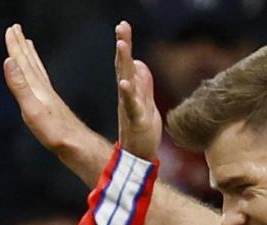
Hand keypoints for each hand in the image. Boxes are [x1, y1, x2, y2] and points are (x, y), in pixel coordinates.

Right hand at [3, 24, 86, 154]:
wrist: (78, 147)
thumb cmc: (55, 133)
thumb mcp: (32, 110)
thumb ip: (20, 86)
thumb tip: (9, 61)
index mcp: (37, 89)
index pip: (23, 62)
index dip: (15, 46)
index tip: (11, 29)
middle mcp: (44, 90)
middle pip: (31, 63)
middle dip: (21, 46)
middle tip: (16, 29)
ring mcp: (49, 98)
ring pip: (37, 71)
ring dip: (30, 57)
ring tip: (27, 45)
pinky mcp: (53, 108)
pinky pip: (42, 84)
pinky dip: (38, 75)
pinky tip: (39, 78)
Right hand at [114, 21, 161, 160]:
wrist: (139, 158)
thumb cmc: (141, 132)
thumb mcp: (146, 103)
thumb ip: (143, 84)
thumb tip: (139, 63)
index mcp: (130, 91)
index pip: (126, 64)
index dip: (125, 44)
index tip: (123, 25)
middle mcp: (127, 96)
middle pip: (124, 66)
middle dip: (123, 45)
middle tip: (121, 27)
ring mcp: (130, 107)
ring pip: (126, 81)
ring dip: (123, 63)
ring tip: (121, 46)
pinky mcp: (136, 120)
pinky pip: (131, 105)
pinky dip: (127, 93)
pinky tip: (124, 83)